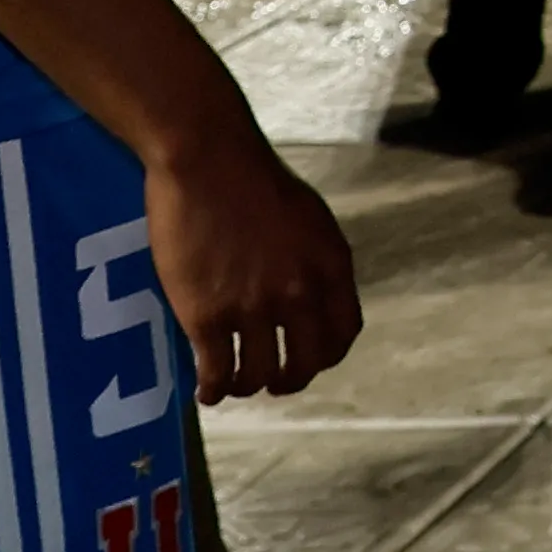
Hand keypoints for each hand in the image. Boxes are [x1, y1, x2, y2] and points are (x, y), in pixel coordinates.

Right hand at [147, 125, 360, 399]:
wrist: (208, 160)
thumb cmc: (254, 179)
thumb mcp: (309, 220)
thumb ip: (314, 261)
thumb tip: (310, 295)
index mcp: (331, 266)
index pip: (344, 331)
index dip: (327, 354)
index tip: (311, 359)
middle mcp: (300, 293)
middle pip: (307, 362)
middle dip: (292, 380)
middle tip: (276, 383)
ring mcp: (253, 307)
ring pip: (259, 374)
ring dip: (249, 386)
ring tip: (236, 385)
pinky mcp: (207, 316)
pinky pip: (217, 373)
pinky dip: (214, 390)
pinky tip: (207, 391)